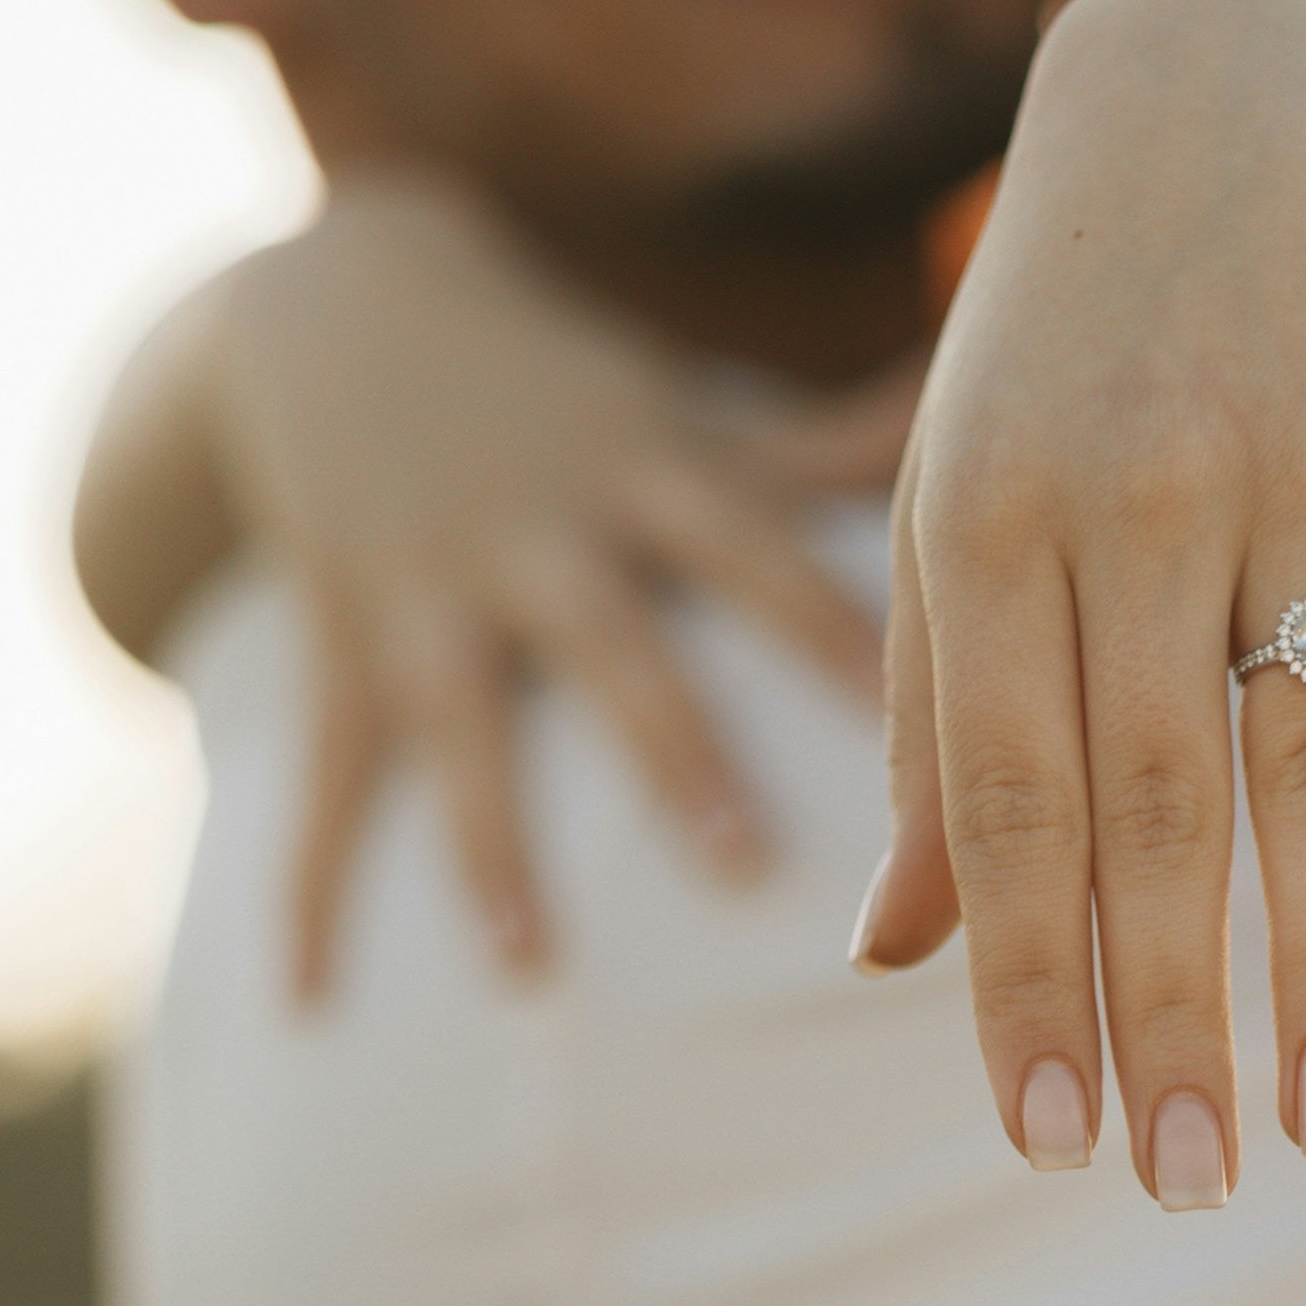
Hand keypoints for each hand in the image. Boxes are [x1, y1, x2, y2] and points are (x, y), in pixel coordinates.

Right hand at [207, 178, 892, 995]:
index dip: (832, 632)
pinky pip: (325, 781)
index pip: (759, 554)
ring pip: (465, 727)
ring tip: (532, 969)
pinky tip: (310, 1003)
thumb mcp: (691, 407)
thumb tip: (996, 392)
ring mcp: (430, 595)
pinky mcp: (342, 647)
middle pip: (617, 649)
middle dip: (676, 754)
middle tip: (749, 864)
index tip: (921, 723)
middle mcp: (540, 537)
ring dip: (493, 848)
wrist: (335, 303)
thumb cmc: (569, 392)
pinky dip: (309, 892)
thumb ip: (838, 444)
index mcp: (645, 477)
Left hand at [857, 0, 1305, 1199]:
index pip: (1009, 803)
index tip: (1052, 1143)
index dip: (1029, 981)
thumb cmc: (1065, 337)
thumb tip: (892, 959)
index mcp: (984, 525)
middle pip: (1158, 809)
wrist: (1232, 70)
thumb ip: (940, 725)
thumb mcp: (957, 496)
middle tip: (1195, 1186)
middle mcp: (1134, 498)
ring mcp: (1299, 465)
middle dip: (1174, 1017)